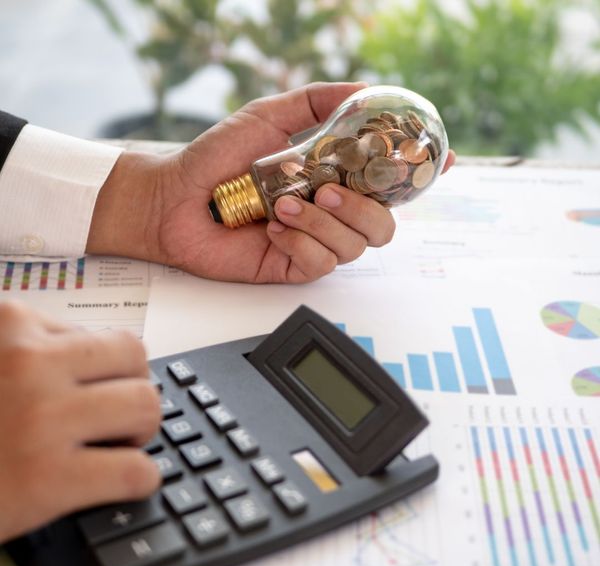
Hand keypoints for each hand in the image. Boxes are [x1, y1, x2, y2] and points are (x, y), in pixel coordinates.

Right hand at [0, 301, 160, 542]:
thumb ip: (28, 342)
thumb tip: (96, 350)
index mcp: (10, 325)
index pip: (106, 336)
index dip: (112, 369)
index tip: (105, 389)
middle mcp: (28, 363)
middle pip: (135, 360)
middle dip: (136, 388)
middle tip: (122, 415)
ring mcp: (39, 419)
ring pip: (145, 406)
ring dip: (142, 430)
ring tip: (122, 445)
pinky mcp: (44, 480)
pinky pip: (132, 470)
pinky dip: (141, 479)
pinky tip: (129, 481)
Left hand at [88, 82, 454, 282]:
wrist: (175, 198)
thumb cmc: (216, 158)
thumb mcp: (269, 116)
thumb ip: (318, 102)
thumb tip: (365, 88)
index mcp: (331, 177)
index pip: (387, 182)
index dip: (420, 175)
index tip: (443, 161)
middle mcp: (329, 212)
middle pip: (384, 225)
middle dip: (365, 209)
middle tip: (330, 189)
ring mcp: (313, 241)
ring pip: (355, 245)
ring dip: (323, 223)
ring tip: (284, 206)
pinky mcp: (293, 266)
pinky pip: (321, 263)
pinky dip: (300, 243)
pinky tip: (272, 230)